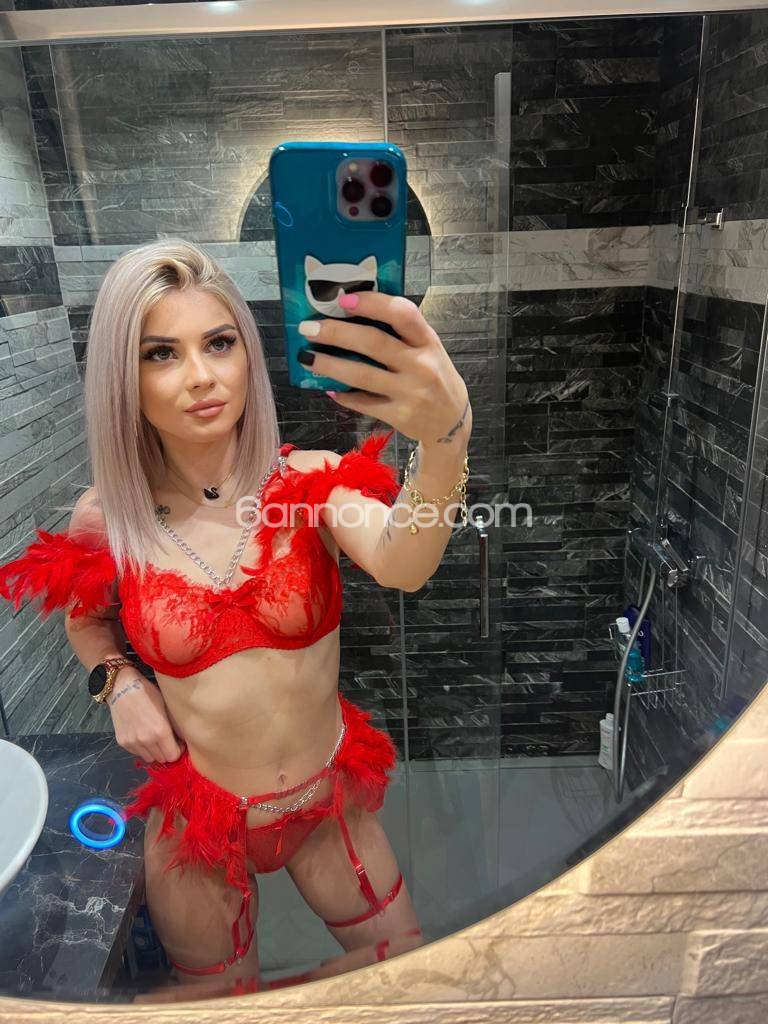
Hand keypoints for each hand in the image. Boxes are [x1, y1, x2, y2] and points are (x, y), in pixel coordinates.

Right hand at [107, 670, 185, 764]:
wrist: (122, 688)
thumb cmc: (148, 693)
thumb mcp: (167, 707)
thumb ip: (175, 727)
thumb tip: (183, 740)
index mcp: (161, 731)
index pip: (173, 756)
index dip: (178, 751)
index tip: (178, 743)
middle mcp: (146, 740)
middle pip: (161, 759)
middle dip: (167, 751)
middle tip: (167, 740)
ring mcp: (132, 742)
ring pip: (149, 758)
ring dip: (154, 752)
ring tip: (155, 738)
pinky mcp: (122, 742)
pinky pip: (137, 753)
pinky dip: (142, 748)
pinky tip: (142, 735)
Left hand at [298, 291, 472, 445]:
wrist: (452, 422)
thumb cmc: (434, 376)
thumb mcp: (429, 349)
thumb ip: (402, 333)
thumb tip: (353, 313)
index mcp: (428, 341)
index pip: (401, 313)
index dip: (372, 303)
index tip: (343, 298)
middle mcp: (421, 365)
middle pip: (373, 342)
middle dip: (336, 333)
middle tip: (309, 328)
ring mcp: (411, 392)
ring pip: (362, 375)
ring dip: (329, 364)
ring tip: (307, 357)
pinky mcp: (400, 416)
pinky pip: (363, 403)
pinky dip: (343, 394)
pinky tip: (328, 386)